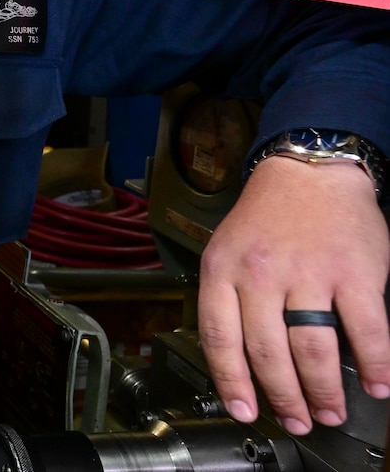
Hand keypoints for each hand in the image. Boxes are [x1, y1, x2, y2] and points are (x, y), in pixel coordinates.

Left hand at [197, 156, 389, 434]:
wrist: (310, 173)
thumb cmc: (268, 217)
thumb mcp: (228, 249)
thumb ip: (229, 297)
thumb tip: (235, 360)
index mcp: (223, 268)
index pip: (219, 337)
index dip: (231, 382)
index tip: (243, 411)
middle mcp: (261, 273)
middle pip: (267, 352)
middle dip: (283, 397)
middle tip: (297, 421)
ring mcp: (309, 273)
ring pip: (312, 349)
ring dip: (323, 391)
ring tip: (330, 412)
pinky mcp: (355, 274)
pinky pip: (365, 330)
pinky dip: (374, 365)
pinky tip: (375, 385)